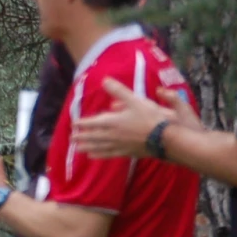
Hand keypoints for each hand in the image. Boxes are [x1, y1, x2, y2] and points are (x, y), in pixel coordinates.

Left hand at [73, 78, 201, 158]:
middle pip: (93, 136)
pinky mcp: (127, 152)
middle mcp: (113, 134)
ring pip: (99, 146)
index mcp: (113, 121)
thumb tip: (105, 79)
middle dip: (82, 136)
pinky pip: (109, 154)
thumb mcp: (135, 100)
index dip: (82, 123)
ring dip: (87, 147)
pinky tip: (93, 156)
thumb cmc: (151, 117)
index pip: (93, 122)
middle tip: (71, 138)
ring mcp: (119, 145)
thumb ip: (119, 91)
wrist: (165, 137)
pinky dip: (99, 155)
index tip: (73, 124)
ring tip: (78, 149)